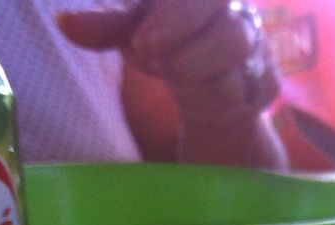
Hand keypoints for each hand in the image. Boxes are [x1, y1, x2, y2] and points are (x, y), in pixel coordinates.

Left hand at [57, 0, 279, 120]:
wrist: (207, 83)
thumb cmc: (168, 41)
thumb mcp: (133, 29)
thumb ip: (105, 27)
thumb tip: (67, 24)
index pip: (203, 0)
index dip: (176, 21)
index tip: (142, 43)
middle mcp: (241, 11)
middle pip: (231, 34)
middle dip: (186, 57)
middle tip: (156, 64)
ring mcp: (259, 47)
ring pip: (238, 72)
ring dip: (197, 82)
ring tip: (176, 78)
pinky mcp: (267, 82)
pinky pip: (242, 99)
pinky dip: (211, 103)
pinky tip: (199, 96)